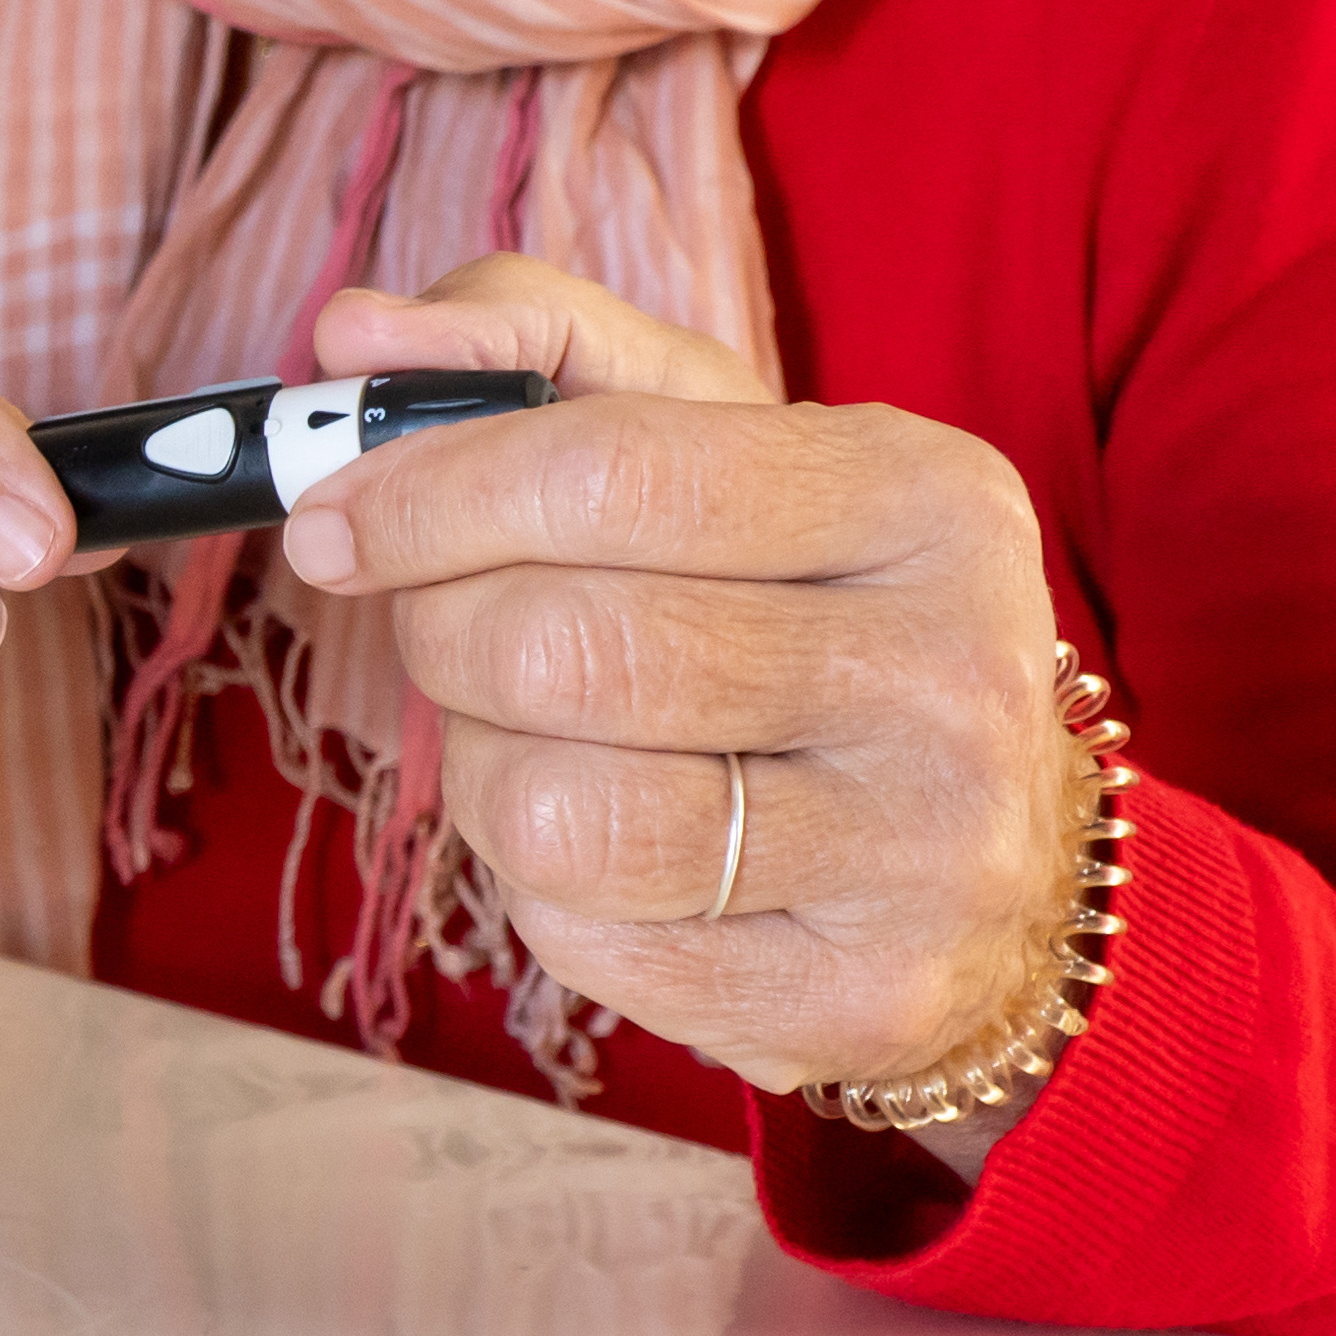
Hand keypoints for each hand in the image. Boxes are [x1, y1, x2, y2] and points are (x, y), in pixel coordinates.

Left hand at [278, 256, 1074, 1175]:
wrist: (1002, 863)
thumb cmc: (807, 614)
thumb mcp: (715, 442)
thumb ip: (536, 349)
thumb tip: (352, 335)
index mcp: (921, 496)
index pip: (614, 476)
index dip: (432, 495)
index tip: (333, 517)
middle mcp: (949, 672)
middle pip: (567, 648)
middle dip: (448, 633)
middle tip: (448, 629)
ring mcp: (922, 854)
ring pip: (560, 813)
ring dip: (486, 772)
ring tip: (539, 742)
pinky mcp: (863, 999)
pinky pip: (585, 937)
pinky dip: (546, 889)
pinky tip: (620, 852)